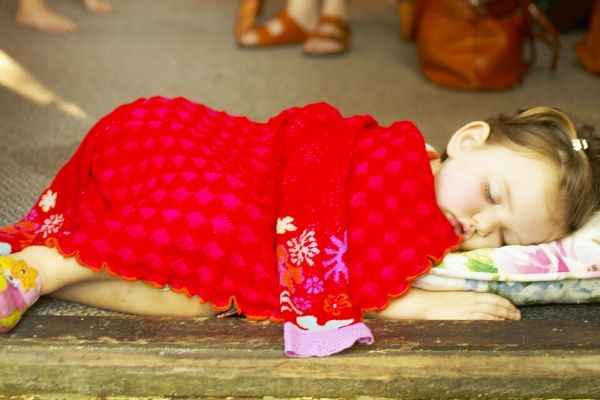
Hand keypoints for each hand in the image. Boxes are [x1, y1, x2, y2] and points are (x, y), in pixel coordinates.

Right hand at [375, 288, 520, 319]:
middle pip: (495, 304)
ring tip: (514, 321)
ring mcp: (467, 309)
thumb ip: (466, 301)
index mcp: (468, 294)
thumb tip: (477, 307)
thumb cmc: (435, 301)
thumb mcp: (453, 298)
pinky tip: (500, 325)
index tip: (514, 308)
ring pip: (492, 312)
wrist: (423, 304)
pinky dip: (493, 322)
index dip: (505, 302)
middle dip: (509, 310)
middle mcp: (471, 300)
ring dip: (505, 316)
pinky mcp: (463, 318)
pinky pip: (482, 319)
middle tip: (518, 316)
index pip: (492, 297)